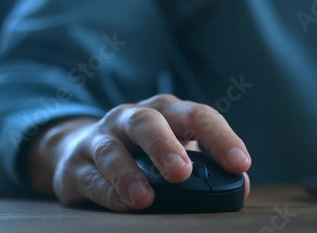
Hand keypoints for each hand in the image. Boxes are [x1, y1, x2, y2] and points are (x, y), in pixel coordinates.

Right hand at [28, 94, 250, 211]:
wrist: (82, 149)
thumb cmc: (142, 151)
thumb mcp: (176, 149)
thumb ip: (206, 165)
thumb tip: (240, 185)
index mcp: (165, 112)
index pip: (197, 116)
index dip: (220, 137)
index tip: (239, 163)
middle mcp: (131, 118)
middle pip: (148, 124)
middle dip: (165, 146)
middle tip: (182, 173)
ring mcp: (101, 138)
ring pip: (113, 149)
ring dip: (129, 174)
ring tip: (146, 198)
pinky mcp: (77, 164)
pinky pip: (91, 177)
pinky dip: (108, 191)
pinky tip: (125, 204)